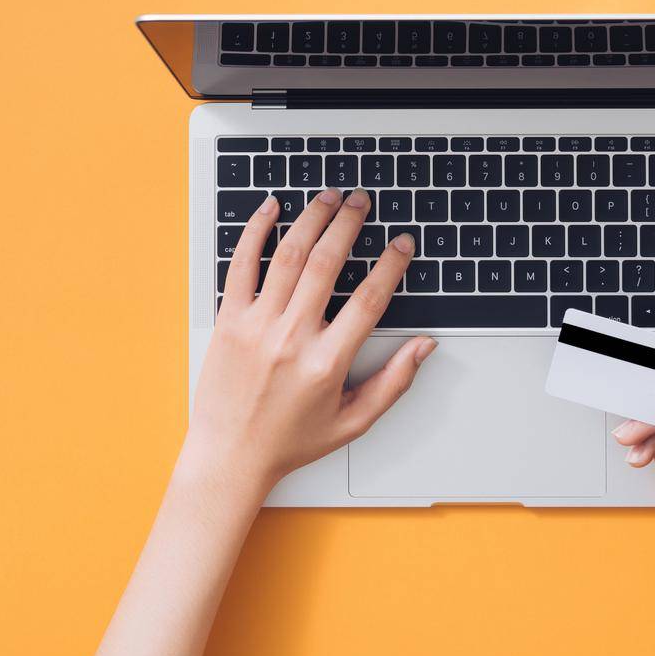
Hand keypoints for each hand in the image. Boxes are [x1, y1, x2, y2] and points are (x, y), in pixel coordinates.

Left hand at [185, 187, 435, 499]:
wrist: (229, 458)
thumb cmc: (290, 442)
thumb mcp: (352, 422)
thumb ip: (393, 381)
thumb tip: (425, 345)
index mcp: (326, 364)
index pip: (368, 300)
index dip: (391, 265)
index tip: (401, 243)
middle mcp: (291, 339)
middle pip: (326, 264)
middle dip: (349, 224)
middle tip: (362, 201)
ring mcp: (257, 327)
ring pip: (288, 256)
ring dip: (312, 219)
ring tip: (328, 197)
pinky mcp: (229, 321)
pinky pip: (241, 265)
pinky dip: (255, 232)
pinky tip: (271, 208)